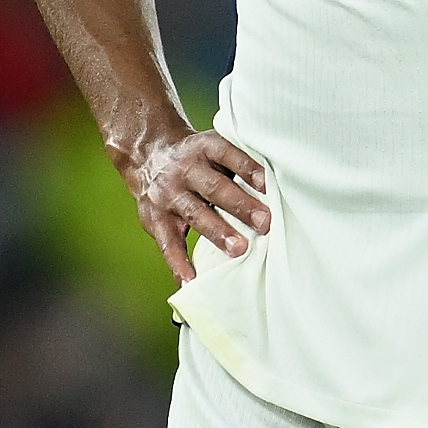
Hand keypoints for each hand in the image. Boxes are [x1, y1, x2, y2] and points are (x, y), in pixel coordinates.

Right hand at [116, 120, 270, 280]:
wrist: (147, 156)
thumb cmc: (198, 159)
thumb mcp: (214, 148)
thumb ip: (240, 162)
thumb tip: (281, 187)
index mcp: (204, 147)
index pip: (228, 154)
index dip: (248, 168)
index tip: (268, 183)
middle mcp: (183, 169)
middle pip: (214, 187)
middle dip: (240, 205)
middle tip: (265, 223)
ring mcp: (168, 195)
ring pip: (194, 213)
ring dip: (218, 232)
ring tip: (239, 249)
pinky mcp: (155, 219)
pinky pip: (168, 244)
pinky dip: (179, 264)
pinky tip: (192, 280)